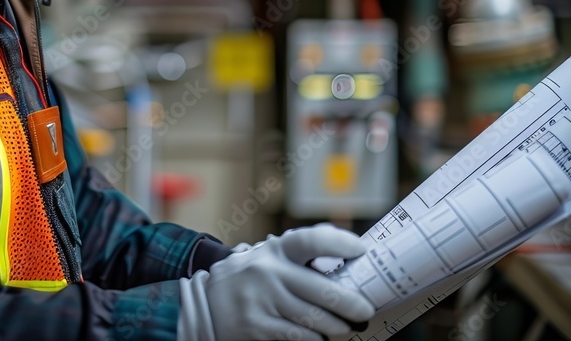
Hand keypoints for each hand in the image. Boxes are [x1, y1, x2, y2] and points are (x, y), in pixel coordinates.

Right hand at [178, 224, 374, 340]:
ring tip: (344, 327)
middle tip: (365, 311)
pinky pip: (298, 337)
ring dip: (337, 326)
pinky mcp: (257, 328)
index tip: (360, 250)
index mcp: (275, 251)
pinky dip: (315, 339)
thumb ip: (299, 254)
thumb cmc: (250, 279)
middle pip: (323, 291)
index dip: (338, 243)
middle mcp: (268, 272)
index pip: (310, 241)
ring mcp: (262, 301)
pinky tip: (319, 337)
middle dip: (352, 304)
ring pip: (315, 319)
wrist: (205, 304)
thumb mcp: (269, 258)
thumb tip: (345, 247)